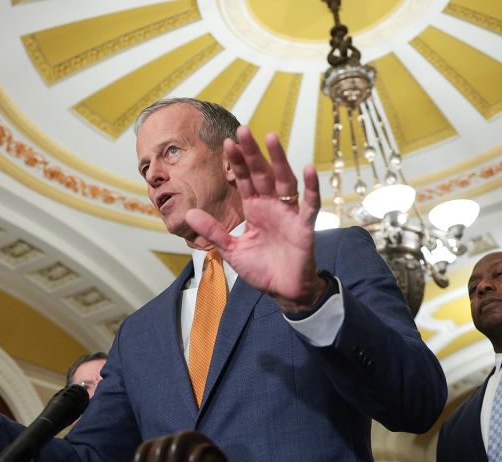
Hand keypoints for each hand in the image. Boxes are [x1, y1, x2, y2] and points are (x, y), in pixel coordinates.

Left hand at [185, 127, 324, 313]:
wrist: (284, 291)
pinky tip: (309, 168)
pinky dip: (312, 188)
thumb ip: (214, 232)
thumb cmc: (262, 269)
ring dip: (279, 160)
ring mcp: (289, 214)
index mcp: (255, 209)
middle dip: (253, 152)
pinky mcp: (304, 226)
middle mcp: (272, 206)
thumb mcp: (232, 250)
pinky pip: (310, 204)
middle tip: (244, 129)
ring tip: (271, 138)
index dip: (238, 162)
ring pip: (285, 181)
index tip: (228, 142)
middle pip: (263, 173)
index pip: (245, 179)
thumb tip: (189, 214)